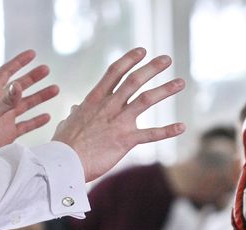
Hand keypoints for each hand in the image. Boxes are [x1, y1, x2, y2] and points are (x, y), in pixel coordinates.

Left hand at [0, 49, 58, 152]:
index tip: (32, 54)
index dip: (19, 62)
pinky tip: (47, 116)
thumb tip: (19, 85)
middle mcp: (0, 104)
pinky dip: (37, 121)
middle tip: (46, 70)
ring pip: (27, 104)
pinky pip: (27, 125)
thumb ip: (6, 100)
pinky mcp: (10, 133)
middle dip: (33, 78)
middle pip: (19, 86)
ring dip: (40, 97)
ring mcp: (6, 118)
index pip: (7, 73)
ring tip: (55, 90)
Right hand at [52, 47, 185, 181]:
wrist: (63, 162)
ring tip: (180, 82)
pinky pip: (151, 134)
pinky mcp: (125, 140)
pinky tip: (182, 127)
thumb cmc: (64, 144)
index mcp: (95, 100)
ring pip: (146, 100)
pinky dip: (168, 130)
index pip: (114, 72)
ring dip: (165, 89)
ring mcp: (118, 122)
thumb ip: (75, 114)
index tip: (142, 50)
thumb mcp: (67, 123)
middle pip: (134, 80)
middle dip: (152, 68)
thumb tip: (74, 110)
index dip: (129, 60)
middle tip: (167, 58)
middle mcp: (109, 106)